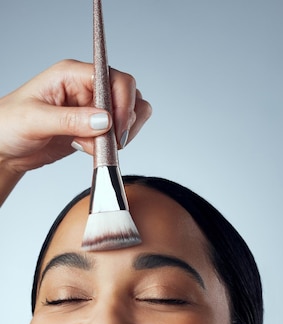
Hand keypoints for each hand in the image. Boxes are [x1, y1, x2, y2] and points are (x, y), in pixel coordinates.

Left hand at [0, 59, 150, 174]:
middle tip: (110, 142)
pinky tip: (90, 150)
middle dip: (124, 121)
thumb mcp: (35, 120)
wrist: (4, 148)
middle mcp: (86, 87)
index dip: (122, 103)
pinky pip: (118, 133)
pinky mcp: (93, 128)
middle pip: (128, 94)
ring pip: (129, 113)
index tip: (117, 129)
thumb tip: (104, 120)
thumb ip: (71, 120)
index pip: (113, 78)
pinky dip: (113, 145)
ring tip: (98, 146)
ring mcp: (92, 108)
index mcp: (72, 74)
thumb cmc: (8, 125)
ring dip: (122, 134)